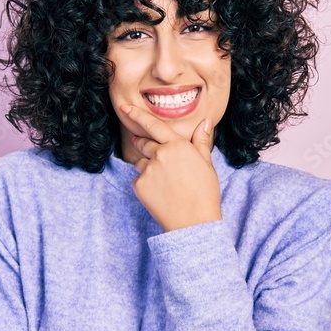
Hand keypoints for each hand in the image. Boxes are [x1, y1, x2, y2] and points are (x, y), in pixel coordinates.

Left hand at [119, 104, 221, 231]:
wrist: (194, 223)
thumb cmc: (205, 193)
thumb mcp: (207, 164)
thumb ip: (200, 142)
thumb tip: (205, 121)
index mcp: (178, 145)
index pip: (153, 125)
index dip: (137, 115)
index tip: (124, 107)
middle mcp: (160, 154)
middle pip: (143, 143)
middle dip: (144, 146)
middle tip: (158, 161)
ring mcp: (148, 170)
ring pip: (140, 162)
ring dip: (148, 167)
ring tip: (166, 184)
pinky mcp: (139, 186)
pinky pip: (138, 179)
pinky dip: (146, 184)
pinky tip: (161, 194)